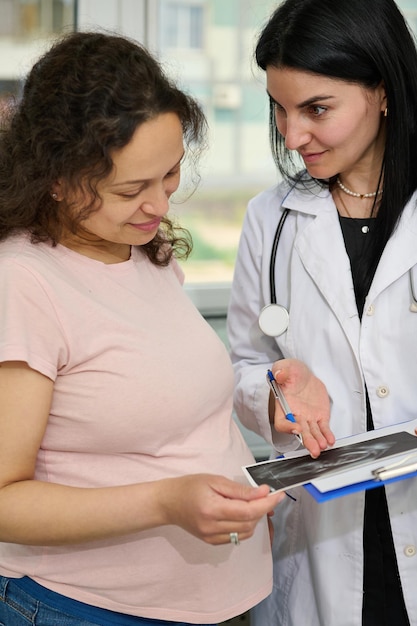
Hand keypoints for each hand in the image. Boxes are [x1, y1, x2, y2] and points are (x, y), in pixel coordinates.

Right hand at [157, 473, 284, 544]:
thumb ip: (239, 490)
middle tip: (267, 495)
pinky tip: (242, 514)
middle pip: (249, 524)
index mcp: (212, 509)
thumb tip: (263, 492)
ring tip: (253, 503)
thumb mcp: (214, 480)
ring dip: (255, 518)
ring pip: (245, 533)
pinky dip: (245, 526)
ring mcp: (212, 537)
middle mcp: (212, 527)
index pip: (248, 511)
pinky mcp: (212, 542)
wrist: (168, 503)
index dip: (267, 504)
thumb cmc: (190, 486)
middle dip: (263, 509)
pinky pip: (236, 537)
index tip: (278, 494)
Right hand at [271, 358, 334, 457]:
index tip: (297, 427)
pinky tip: (330, 440)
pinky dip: (327, 434)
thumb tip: (279, 375)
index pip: (281, 422)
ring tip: (323, 446)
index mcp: (283, 405)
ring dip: (317, 441)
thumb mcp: (284, 367)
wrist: (304, 375)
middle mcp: (295, 415)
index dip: (288, 427)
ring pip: (312, 432)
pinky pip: (323, 428)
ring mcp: (308, 417)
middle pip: (299, 431)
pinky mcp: (320, 416)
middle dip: (307, 440)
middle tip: (313, 448)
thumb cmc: (291, 372)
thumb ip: (281, 371)